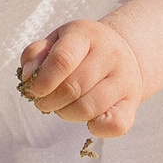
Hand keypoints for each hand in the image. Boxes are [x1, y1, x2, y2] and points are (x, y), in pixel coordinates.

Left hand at [16, 18, 144, 137]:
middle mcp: (111, 54)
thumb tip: (29, 75)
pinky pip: (115, 125)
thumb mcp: (56, 42)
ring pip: (89, 108)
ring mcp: (125, 79)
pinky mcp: (133, 102)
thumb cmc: (81, 50)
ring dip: (67, 114)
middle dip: (50, 101)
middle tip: (45, 101)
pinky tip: (88, 118)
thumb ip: (36, 54)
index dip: (43, 81)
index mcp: (87, 35)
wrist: (123, 52)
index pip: (62, 60)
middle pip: (73, 88)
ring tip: (63, 107)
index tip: (34, 90)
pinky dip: (96, 128)